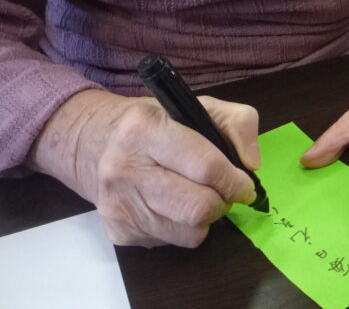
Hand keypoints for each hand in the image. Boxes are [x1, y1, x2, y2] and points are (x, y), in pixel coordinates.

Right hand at [28, 89, 259, 246]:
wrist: (96, 143)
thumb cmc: (158, 123)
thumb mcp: (199, 106)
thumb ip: (238, 124)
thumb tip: (252, 165)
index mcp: (146, 128)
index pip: (205, 166)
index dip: (234, 180)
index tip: (245, 185)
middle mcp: (125, 168)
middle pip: (197, 207)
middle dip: (222, 203)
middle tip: (224, 193)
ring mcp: (118, 205)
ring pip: (188, 232)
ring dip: (205, 218)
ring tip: (199, 196)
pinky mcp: (119, 231)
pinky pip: (171, 241)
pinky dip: (184, 228)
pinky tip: (173, 205)